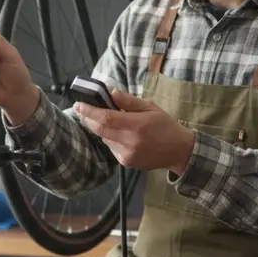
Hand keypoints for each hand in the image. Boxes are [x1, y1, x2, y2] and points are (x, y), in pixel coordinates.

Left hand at [73, 89, 196, 173]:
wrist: (179, 151)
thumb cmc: (165, 125)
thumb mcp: (150, 107)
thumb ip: (129, 101)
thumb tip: (111, 93)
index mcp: (137, 125)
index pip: (106, 118)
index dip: (89, 112)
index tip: (78, 104)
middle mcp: (130, 142)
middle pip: (100, 130)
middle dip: (88, 119)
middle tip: (81, 110)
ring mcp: (127, 155)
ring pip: (105, 139)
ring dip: (101, 129)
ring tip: (106, 120)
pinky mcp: (126, 163)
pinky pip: (111, 148)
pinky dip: (110, 139)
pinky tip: (120, 135)